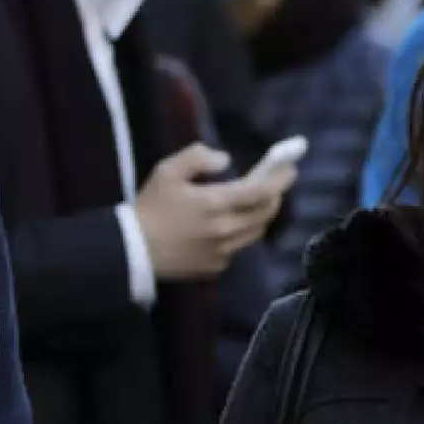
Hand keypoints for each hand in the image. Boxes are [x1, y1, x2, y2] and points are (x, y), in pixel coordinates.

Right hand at [135, 144, 295, 279]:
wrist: (133, 250)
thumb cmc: (151, 207)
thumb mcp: (167, 170)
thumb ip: (198, 157)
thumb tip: (225, 160)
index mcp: (216, 203)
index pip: (261, 191)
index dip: (280, 179)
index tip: (290, 169)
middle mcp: (226, 229)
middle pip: (266, 213)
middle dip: (274, 196)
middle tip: (273, 184)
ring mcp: (223, 252)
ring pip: (256, 231)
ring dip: (260, 215)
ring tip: (252, 203)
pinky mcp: (216, 267)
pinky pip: (238, 247)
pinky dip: (239, 233)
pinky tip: (225, 226)